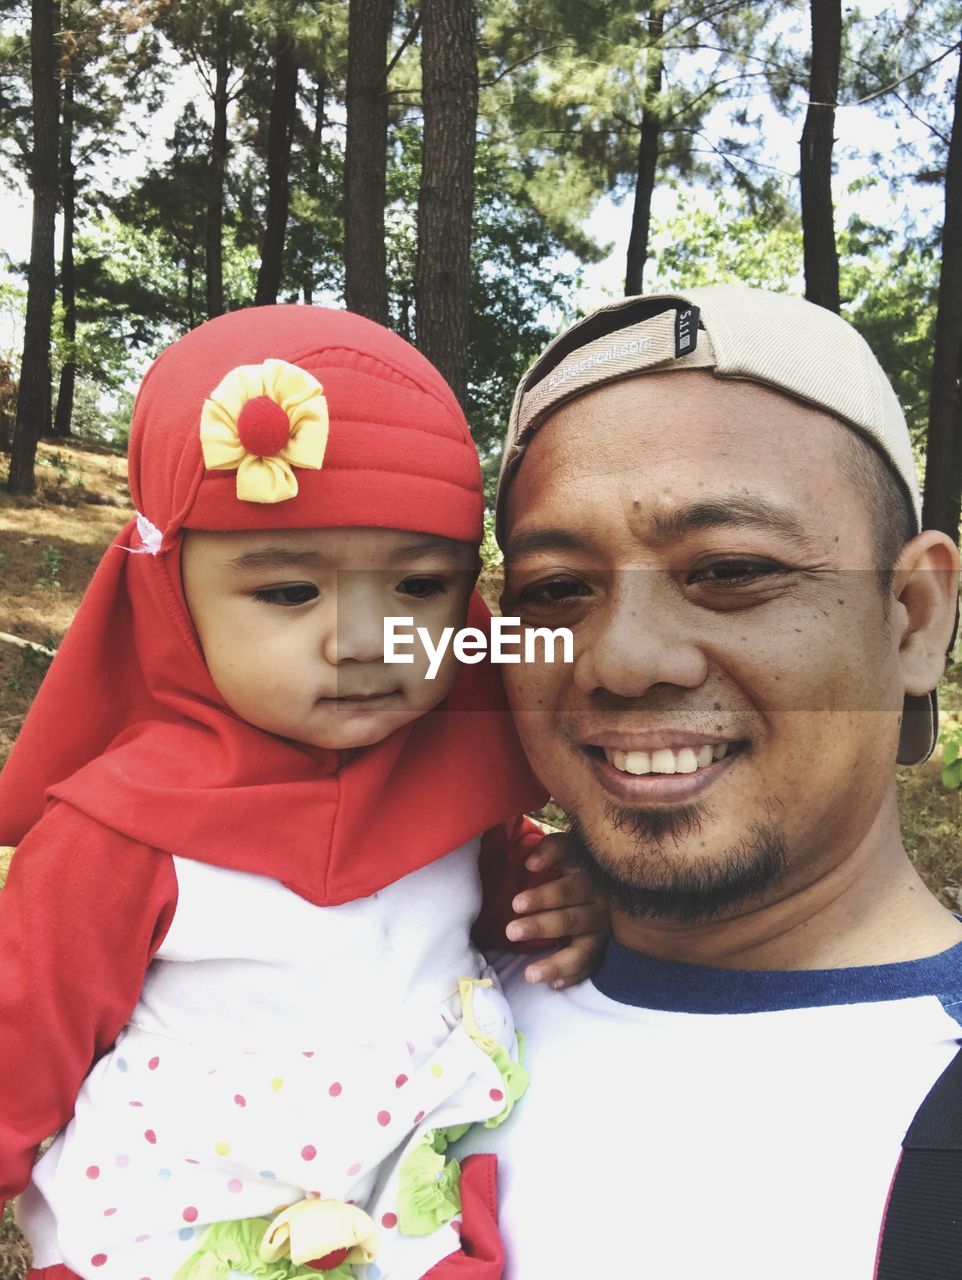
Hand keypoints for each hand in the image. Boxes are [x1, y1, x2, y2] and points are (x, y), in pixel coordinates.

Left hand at [504, 832, 609, 988]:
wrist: (615, 881)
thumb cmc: (582, 864)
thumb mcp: (573, 850)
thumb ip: (553, 849)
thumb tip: (530, 862)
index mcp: (593, 881)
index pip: (569, 889)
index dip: (544, 896)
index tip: (516, 904)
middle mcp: (602, 908)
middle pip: (571, 921)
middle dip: (540, 927)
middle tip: (510, 932)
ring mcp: (604, 933)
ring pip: (582, 952)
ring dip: (556, 964)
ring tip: (529, 974)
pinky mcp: (604, 951)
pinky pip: (590, 968)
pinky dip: (573, 977)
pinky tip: (554, 985)